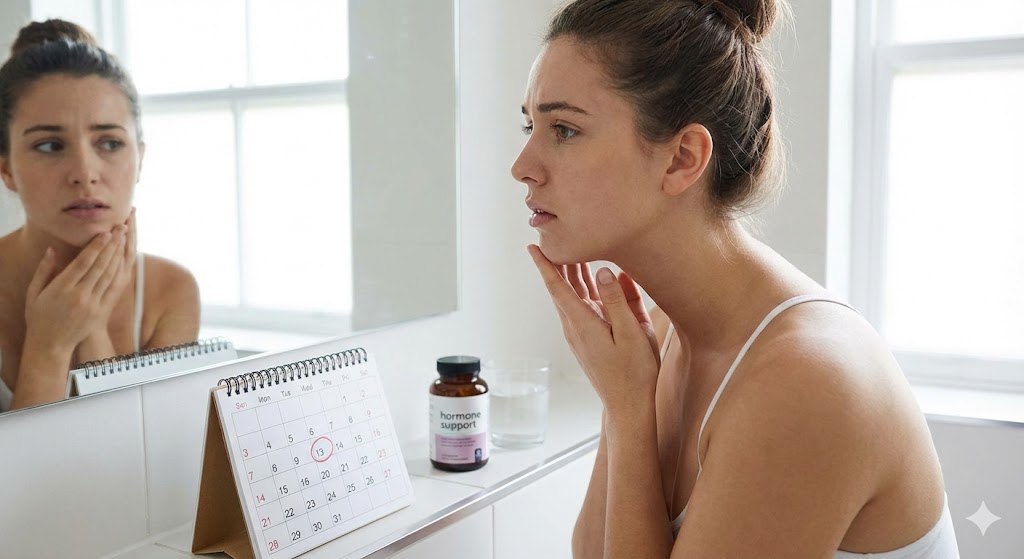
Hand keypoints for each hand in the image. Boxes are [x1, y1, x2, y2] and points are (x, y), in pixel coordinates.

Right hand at [23, 211, 135, 352]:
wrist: (51, 345)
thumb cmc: (39, 317)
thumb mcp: (34, 293)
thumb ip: (44, 270)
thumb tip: (51, 249)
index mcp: (62, 289)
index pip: (83, 263)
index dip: (96, 247)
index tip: (106, 233)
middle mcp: (80, 295)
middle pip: (100, 266)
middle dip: (112, 245)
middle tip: (121, 227)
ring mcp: (92, 304)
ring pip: (109, 275)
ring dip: (119, 255)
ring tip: (125, 238)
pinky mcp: (100, 311)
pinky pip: (113, 288)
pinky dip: (119, 272)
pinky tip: (124, 259)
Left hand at [527, 245, 659, 413]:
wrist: (629, 404)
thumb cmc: (634, 372)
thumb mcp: (632, 332)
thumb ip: (617, 300)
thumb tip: (604, 269)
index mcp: (582, 322)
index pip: (557, 286)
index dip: (544, 264)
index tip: (532, 246)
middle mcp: (576, 325)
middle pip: (564, 286)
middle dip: (560, 260)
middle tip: (557, 235)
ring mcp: (582, 332)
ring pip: (574, 294)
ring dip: (573, 272)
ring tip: (575, 248)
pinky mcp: (590, 337)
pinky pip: (585, 305)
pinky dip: (586, 287)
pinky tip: (596, 277)